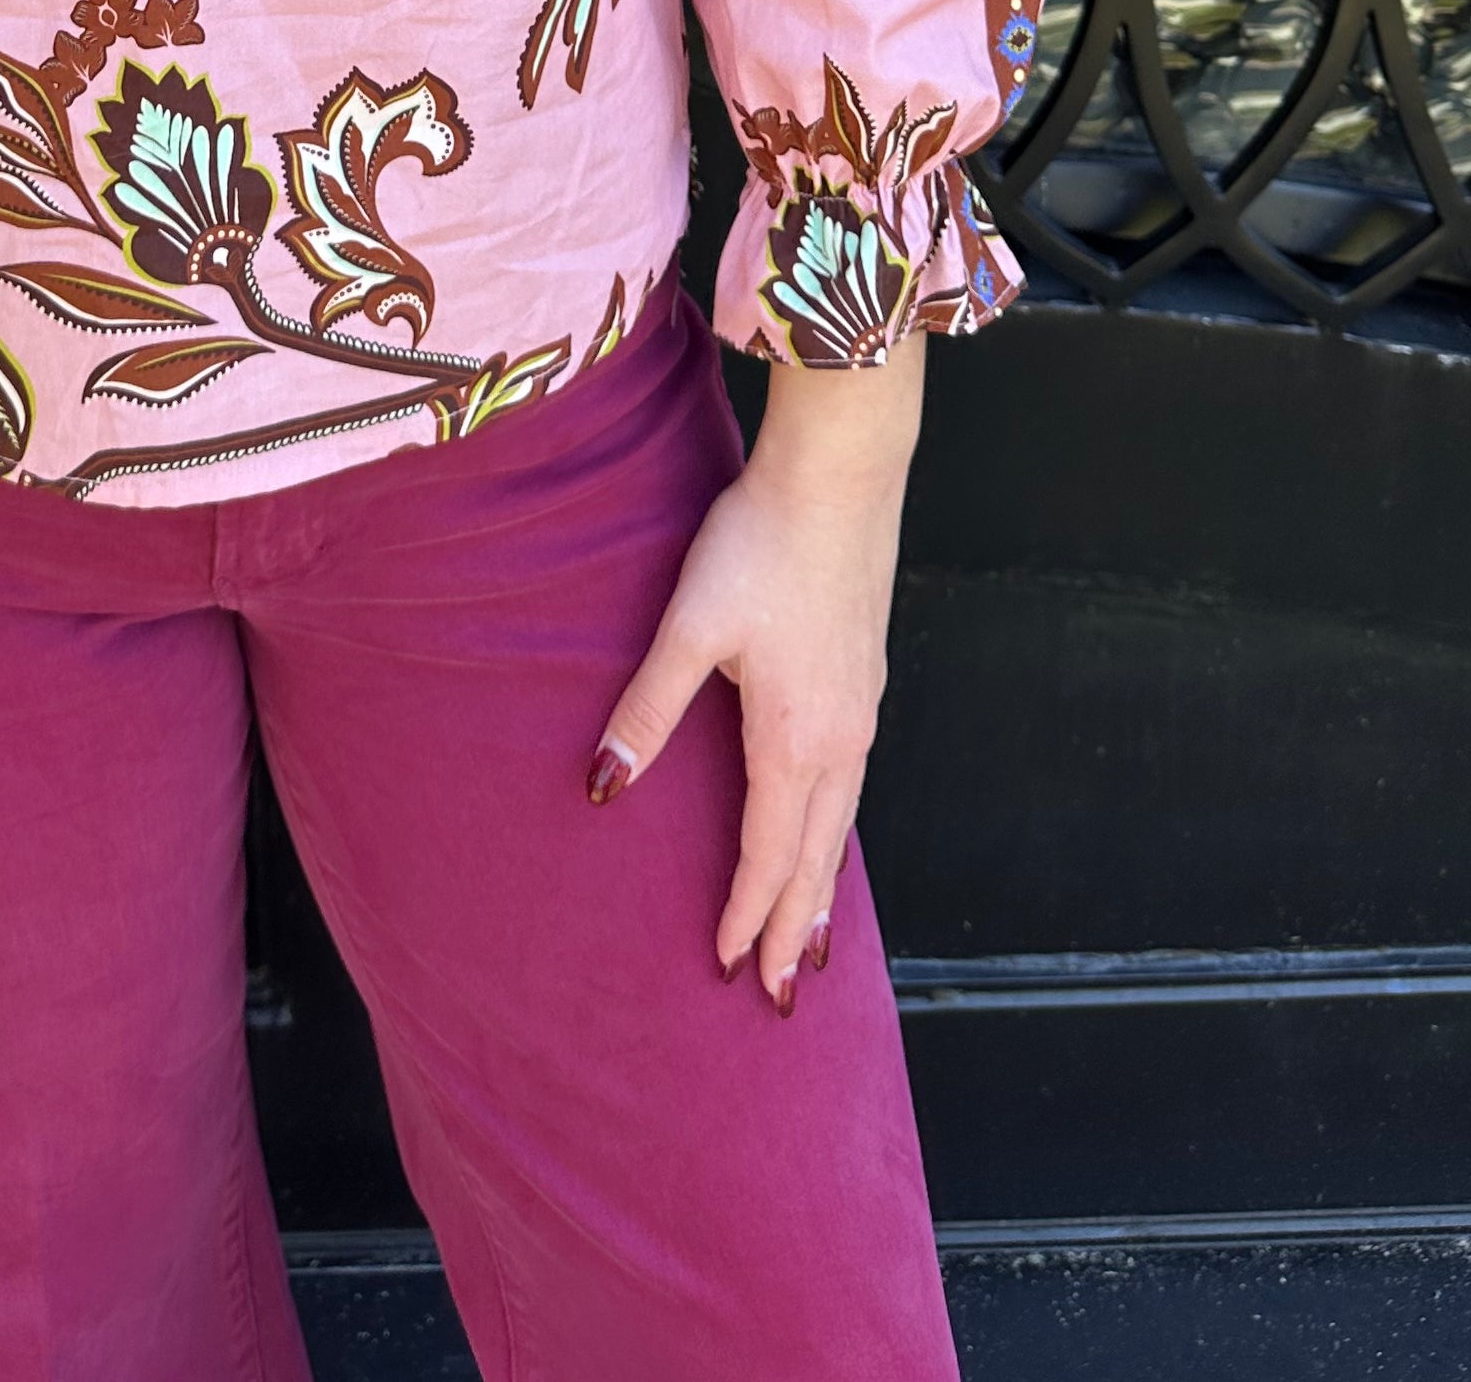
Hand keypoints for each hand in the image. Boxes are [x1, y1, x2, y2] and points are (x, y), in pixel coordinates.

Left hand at [589, 334, 922, 1004]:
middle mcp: (841, 739)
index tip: (732, 969)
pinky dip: (837, 830)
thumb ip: (648, 710)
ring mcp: (863, 710)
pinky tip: (826, 826)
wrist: (840, 475)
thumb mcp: (690, 627)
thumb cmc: (760, 544)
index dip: (748, 914)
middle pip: (817, 856)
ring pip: (842, 823)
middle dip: (797, 927)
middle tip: (784, 994)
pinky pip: (854, 784)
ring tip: (812, 938)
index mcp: (795, 740)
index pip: (769, 853)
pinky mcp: (867, 678)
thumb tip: (604, 788)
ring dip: (822, 884)